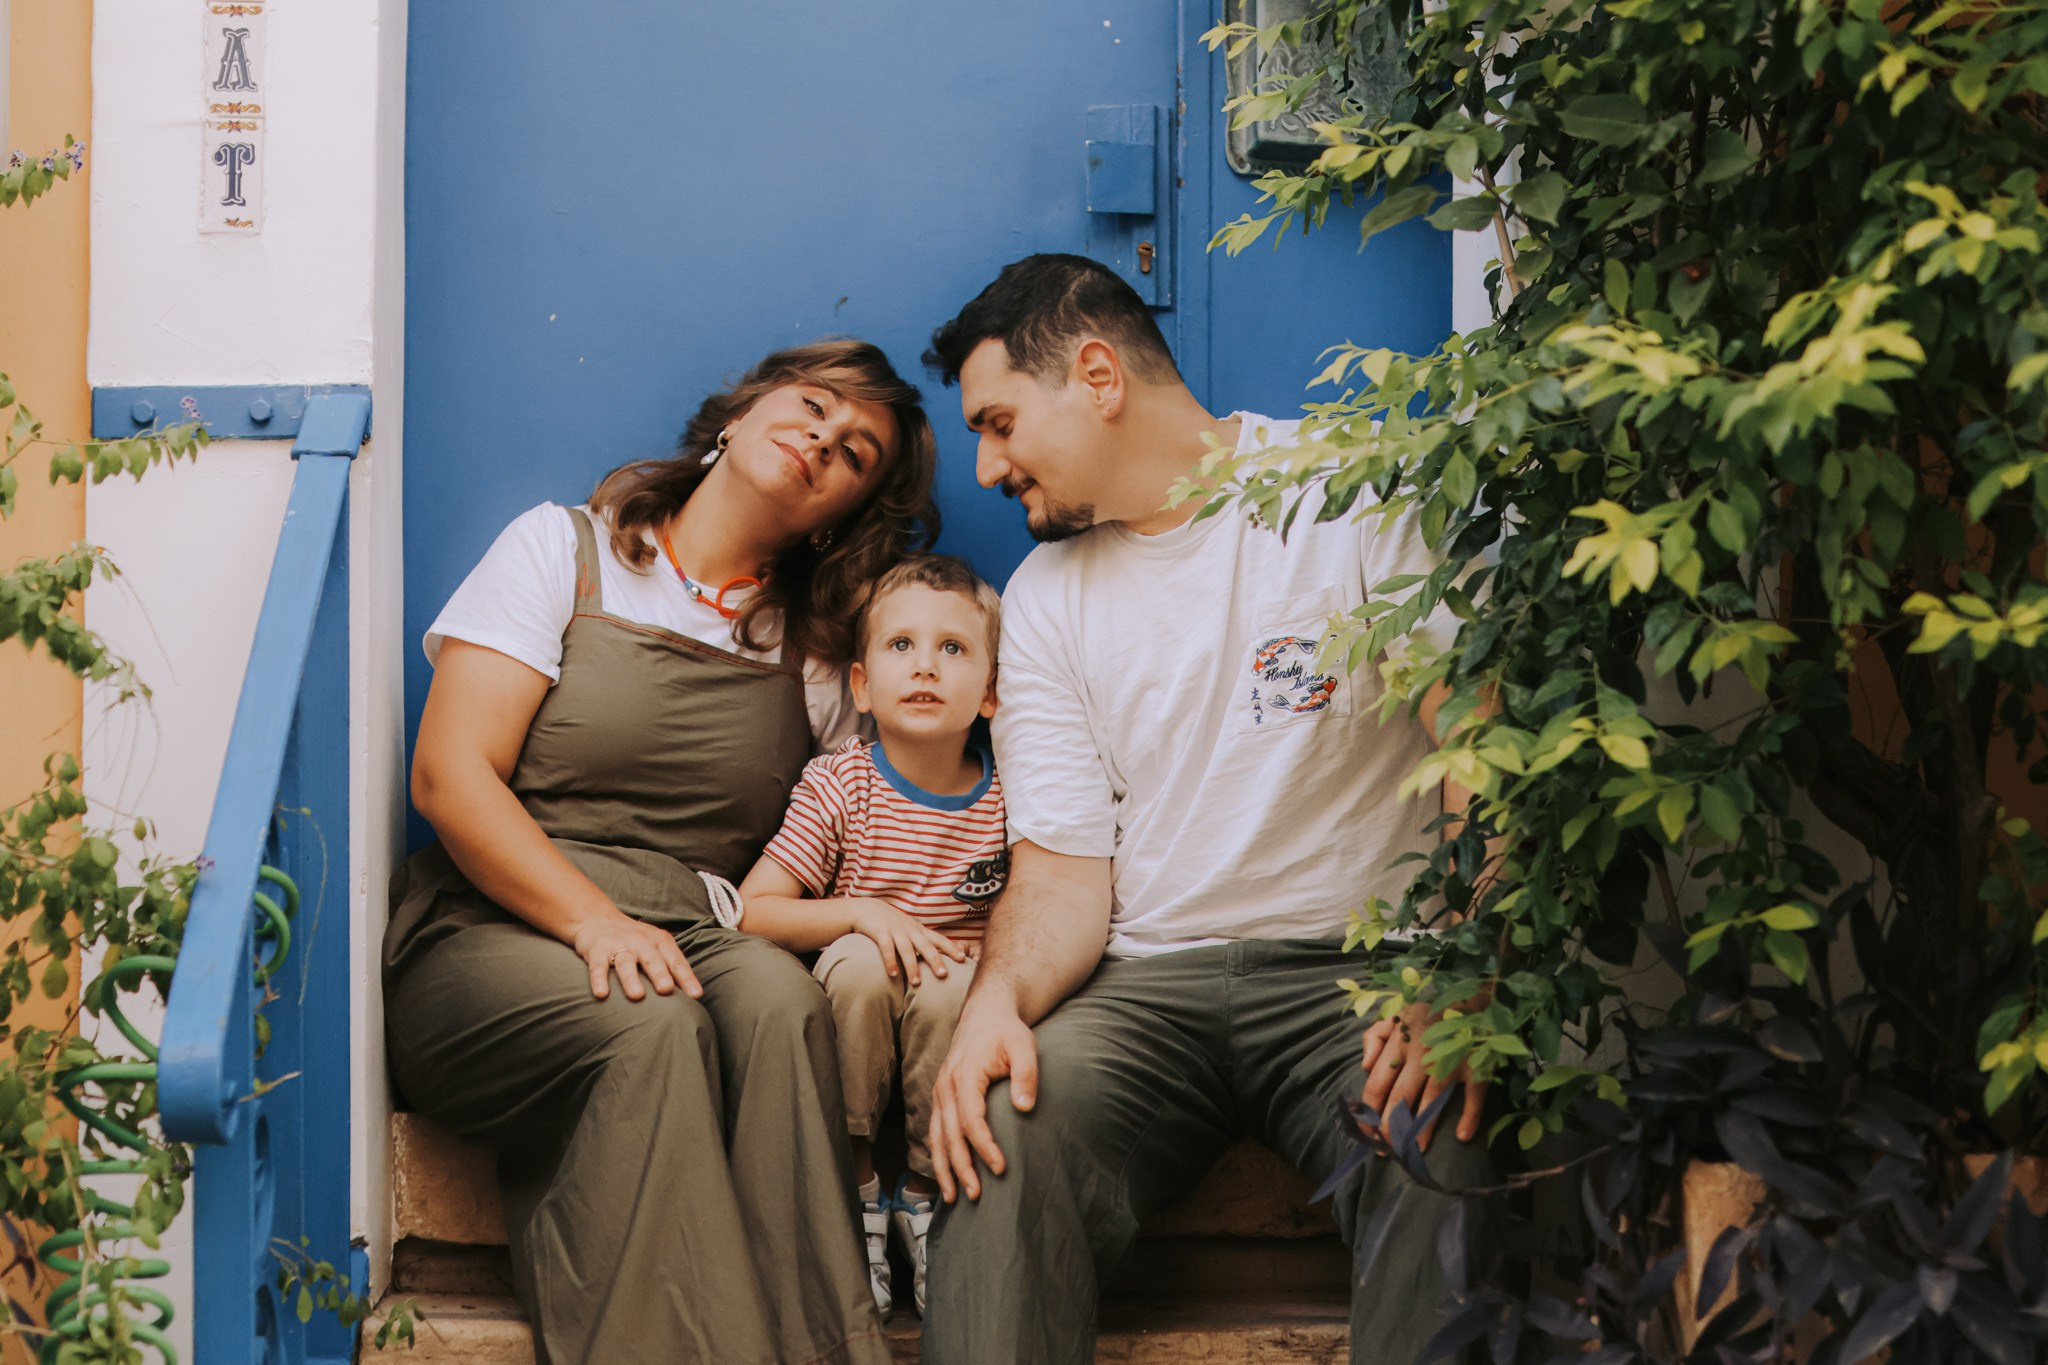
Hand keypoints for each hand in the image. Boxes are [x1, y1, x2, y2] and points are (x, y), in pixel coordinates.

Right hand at [570, 910, 701, 1001]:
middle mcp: (641, 941)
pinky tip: (601, 993)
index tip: (695, 995)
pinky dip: (599, 979)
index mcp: (660, 941)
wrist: (598, 919)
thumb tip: (692, 995)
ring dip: (631, 979)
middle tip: (666, 990)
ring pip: (626, 962)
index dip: (686, 978)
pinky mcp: (597, 949)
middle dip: (660, 974)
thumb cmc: (635, 939)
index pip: (676, 961)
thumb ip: (671, 966)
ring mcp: (619, 944)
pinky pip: (598, 966)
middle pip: (652, 959)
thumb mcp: (656, 946)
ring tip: (637, 996)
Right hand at [849, 898, 968, 986]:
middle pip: (925, 946)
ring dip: (912, 966)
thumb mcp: (909, 931)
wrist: (866, 909)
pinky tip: (893, 974)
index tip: (963, 959)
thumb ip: (922, 943)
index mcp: (919, 931)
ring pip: (906, 949)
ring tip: (917, 982)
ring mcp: (895, 930)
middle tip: (943, 974)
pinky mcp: (880, 932)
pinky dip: (890, 960)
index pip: (938, 939)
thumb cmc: (892, 925)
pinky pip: (886, 947)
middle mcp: (909, 930)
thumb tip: (938, 961)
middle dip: (935, 959)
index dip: (950, 949)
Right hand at [927, 990, 1037, 1203]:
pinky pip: (936, 1131)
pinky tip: (947, 1176)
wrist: (985, 1013)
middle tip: (975, 1195)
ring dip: (944, 1168)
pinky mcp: (941, 1097)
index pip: (971, 1118)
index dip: (984, 1146)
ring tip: (954, 1197)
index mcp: (965, 1073)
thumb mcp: (1024, 1045)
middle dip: (960, 1167)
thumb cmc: (1006, 1031)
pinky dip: (939, 1155)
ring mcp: (939, 1091)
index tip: (1000, 1168)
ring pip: (936, 1136)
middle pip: (949, 1134)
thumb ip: (1026, 1075)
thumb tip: (1025, 1109)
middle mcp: (946, 1085)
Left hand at [1360, 1002, 1484, 1152]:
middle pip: (1401, 1098)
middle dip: (1391, 1128)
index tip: (1365, 1132)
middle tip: (1388, 1151)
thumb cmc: (1428, 1013)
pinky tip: (1462, 1136)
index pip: (1377, 1082)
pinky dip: (1470, 1116)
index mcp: (1400, 1043)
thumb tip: (1364, 1067)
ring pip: (1431, 1101)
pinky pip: (1474, 1095)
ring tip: (1413, 1152)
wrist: (1471, 997)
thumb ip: (1373, 1038)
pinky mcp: (1476, 1066)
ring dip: (1421, 1130)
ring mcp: (1450, 1060)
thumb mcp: (1395, 1016)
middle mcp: (1422, 1054)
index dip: (1368, 1110)